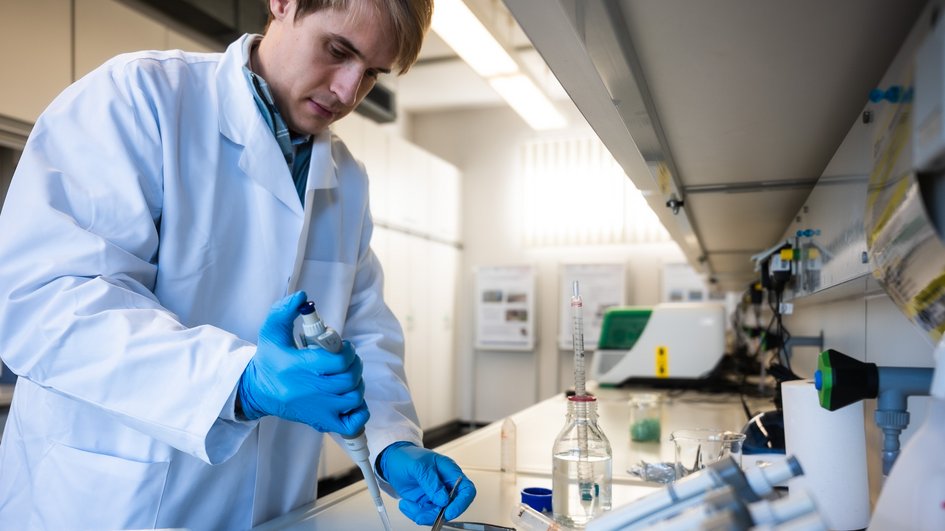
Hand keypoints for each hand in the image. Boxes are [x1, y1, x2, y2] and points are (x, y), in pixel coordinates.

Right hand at [237, 291, 368, 436]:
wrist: (258, 392)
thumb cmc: (270, 360)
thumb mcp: (271, 332)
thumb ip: (284, 310)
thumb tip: (302, 297)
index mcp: (298, 368)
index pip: (338, 362)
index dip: (348, 351)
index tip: (344, 346)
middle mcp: (309, 391)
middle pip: (349, 379)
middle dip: (355, 365)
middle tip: (348, 359)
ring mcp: (317, 410)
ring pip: (354, 398)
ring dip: (357, 384)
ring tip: (347, 376)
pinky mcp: (321, 422)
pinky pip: (351, 423)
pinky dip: (359, 411)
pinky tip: (350, 398)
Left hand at [378, 442, 476, 524]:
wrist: (392, 461)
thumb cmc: (407, 457)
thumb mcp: (418, 466)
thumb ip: (431, 482)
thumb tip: (443, 499)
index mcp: (449, 471)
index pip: (466, 489)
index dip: (461, 502)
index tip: (449, 511)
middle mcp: (445, 485)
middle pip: (452, 506)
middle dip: (437, 513)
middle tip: (422, 514)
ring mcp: (436, 495)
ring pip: (438, 513)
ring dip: (422, 514)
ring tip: (408, 505)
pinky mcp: (426, 502)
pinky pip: (425, 514)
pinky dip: (415, 513)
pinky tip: (406, 504)